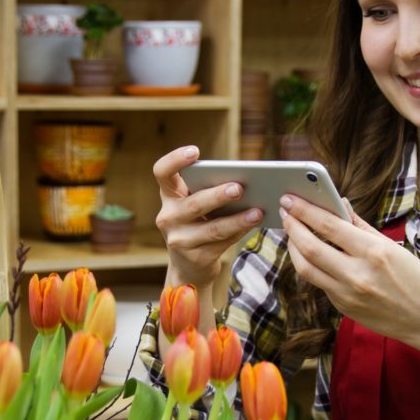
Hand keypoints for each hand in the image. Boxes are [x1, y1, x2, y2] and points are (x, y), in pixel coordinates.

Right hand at [153, 146, 263, 286]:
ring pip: (212, 228)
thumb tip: (243, 182)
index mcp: (168, 196)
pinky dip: (240, 231)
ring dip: (237, 219)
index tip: (195, 151)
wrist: (188, 268)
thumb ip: (209, 192)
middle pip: (194, 203)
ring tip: (257, 211)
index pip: (162, 172)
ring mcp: (179, 240)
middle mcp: (168, 217)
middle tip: (239, 188)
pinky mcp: (196, 258)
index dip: (175, 160)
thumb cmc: (198, 224)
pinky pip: (222, 243)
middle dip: (218, 195)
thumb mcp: (196, 207)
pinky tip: (254, 223)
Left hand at [279, 194, 419, 346]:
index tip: (290, 199)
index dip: (305, 210)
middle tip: (284, 211)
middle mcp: (357, 274)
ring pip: (305, 268)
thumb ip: (361, 226)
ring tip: (291, 232)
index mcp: (373, 252)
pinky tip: (309, 253)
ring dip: (293, 247)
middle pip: (309, 247)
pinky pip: (319, 283)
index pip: (328, 225)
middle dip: (292, 226)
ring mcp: (347, 294)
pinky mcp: (343, 307)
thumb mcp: (392, 246)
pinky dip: (311, 265)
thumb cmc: (416, 278)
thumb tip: (339, 204)